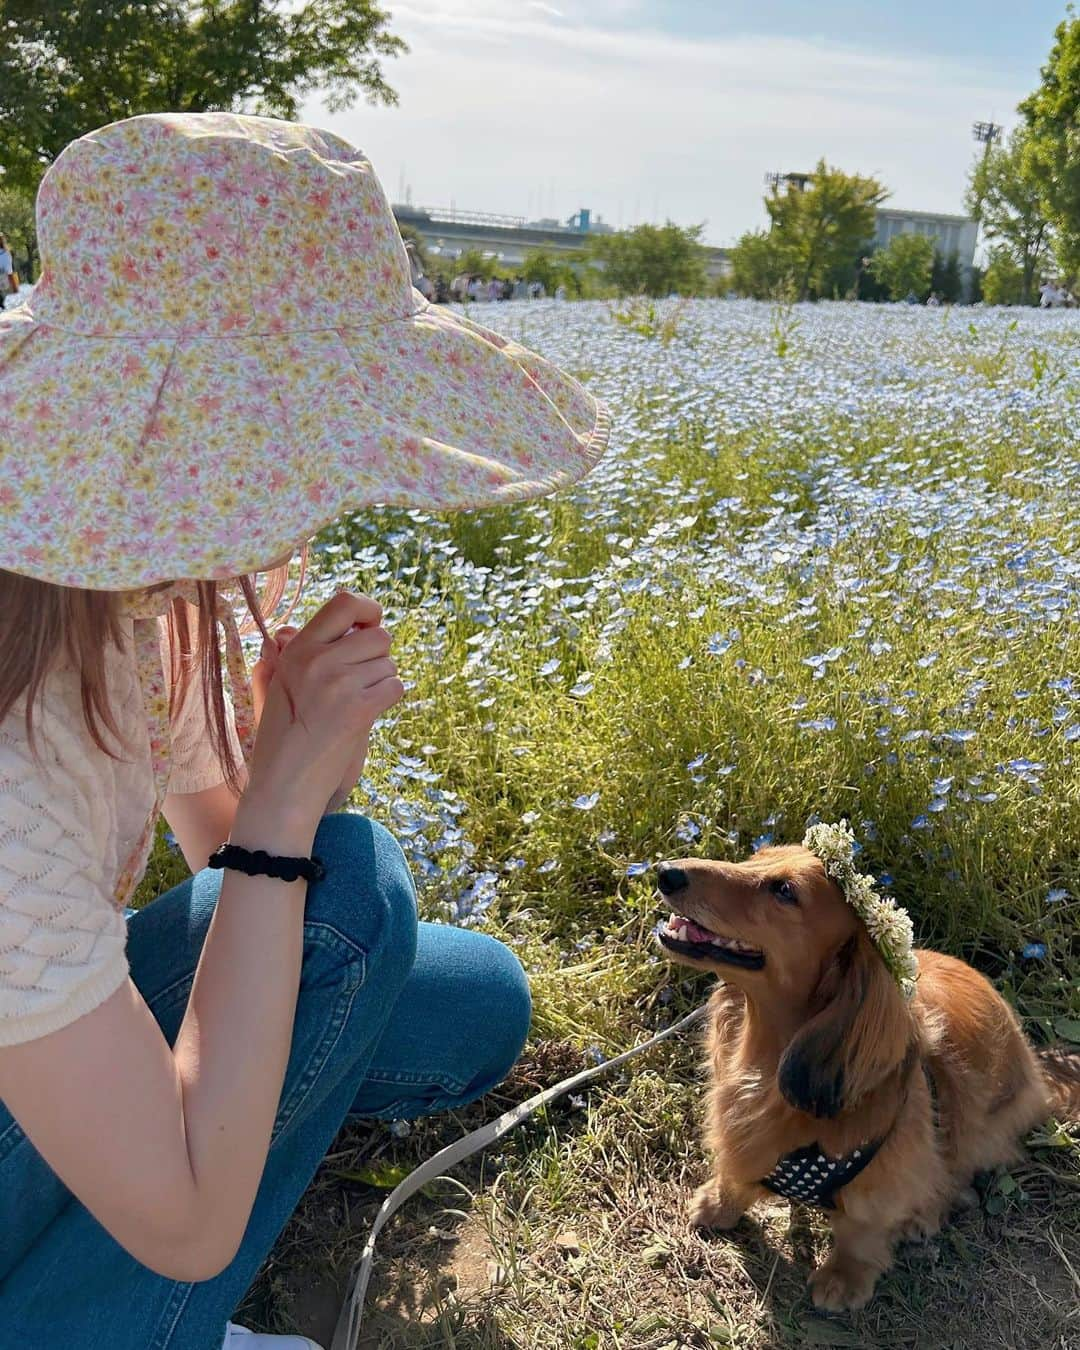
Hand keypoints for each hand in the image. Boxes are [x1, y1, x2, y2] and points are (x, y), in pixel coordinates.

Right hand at [244, 592, 402, 829]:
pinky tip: (365, 716)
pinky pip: (395, 687)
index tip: (370, 624)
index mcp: (297, 650)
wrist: (284, 785)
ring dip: (381, 682)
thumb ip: (300, 651)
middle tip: (361, 680)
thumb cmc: (282, 738)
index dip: (368, 609)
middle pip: (379, 636)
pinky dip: (387, 701)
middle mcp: (318, 660)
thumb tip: (323, 626)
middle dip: (379, 657)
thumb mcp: (279, 685)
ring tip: (354, 704)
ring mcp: (339, 683)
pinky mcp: (358, 709)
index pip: (345, 602)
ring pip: (389, 664)